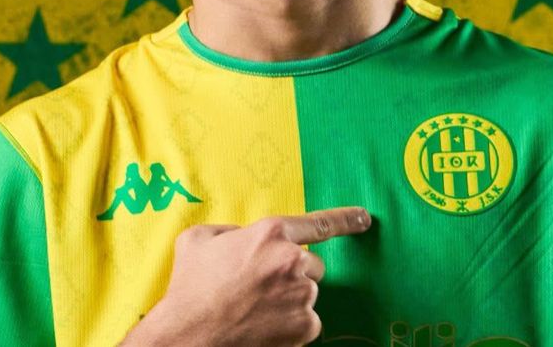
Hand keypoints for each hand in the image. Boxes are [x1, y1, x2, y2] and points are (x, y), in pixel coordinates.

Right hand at [122, 206, 371, 346]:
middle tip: (259, 287)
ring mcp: (301, 294)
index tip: (364, 218)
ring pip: (307, 292)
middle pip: (312, 264)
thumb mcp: (199, 240)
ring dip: (290, 298)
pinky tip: (264, 324)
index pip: (319, 223)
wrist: (188, 336)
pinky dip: (291, 324)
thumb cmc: (189, 288)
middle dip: (291, 273)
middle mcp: (292, 260)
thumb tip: (241, 236)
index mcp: (270, 233)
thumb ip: (229, 230)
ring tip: (255, 308)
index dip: (345, 219)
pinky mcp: (304, 325)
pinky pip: (308, 320)